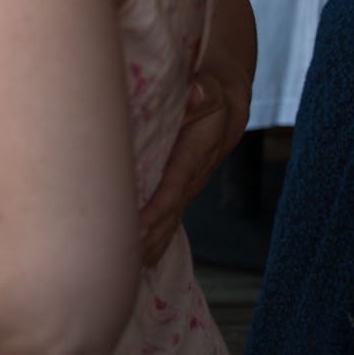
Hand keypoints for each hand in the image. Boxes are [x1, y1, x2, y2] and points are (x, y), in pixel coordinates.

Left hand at [137, 70, 244, 264]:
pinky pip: (170, 216)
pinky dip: (159, 238)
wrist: (230, 104)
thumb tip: (197, 92)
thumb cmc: (215, 92)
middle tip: (123, 258)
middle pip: (170, 212)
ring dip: (152, 242)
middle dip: (150, 236)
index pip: (174, 186)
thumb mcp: (212, 88)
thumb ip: (204, 92)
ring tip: (127, 266)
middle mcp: (193, 176)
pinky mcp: (182, 187)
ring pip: (170, 219)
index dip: (158, 208)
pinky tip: (143, 258)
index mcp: (196, 152)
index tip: (139, 227)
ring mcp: (189, 185)